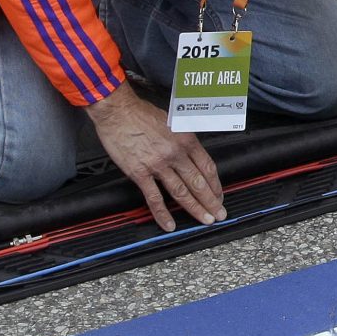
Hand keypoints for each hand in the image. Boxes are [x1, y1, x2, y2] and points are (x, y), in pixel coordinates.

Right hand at [87, 83, 225, 231]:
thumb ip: (183, 139)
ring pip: (181, 192)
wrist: (117, 111)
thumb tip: (191, 153)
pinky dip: (162, 213)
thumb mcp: (172, 120)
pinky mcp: (140, 173)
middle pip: (199, 183)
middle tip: (219, 214)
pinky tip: (169, 224)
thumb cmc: (140, 113)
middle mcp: (175, 154)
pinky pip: (154, 197)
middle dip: (211, 202)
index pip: (207, 167)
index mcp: (186, 140)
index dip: (216, 184)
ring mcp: (158, 165)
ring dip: (195, 208)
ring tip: (205, 220)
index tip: (219, 194)